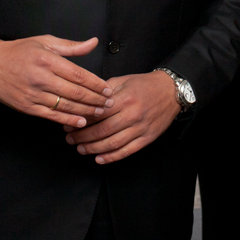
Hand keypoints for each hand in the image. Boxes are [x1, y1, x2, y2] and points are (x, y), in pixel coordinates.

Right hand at [0, 35, 113, 127]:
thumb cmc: (19, 50)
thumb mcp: (45, 41)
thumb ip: (70, 46)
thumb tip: (93, 43)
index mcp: (47, 59)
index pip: (78, 74)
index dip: (96, 83)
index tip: (107, 89)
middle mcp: (41, 77)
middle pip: (75, 92)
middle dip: (95, 99)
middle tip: (109, 103)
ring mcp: (33, 94)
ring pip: (65, 105)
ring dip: (86, 110)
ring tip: (100, 112)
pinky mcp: (27, 107)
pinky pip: (52, 115)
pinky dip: (68, 120)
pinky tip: (81, 121)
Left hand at [64, 71, 179, 163]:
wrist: (171, 92)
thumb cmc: (145, 85)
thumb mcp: (123, 80)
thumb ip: (103, 90)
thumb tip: (84, 100)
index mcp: (125, 99)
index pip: (97, 113)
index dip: (81, 121)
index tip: (69, 124)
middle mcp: (132, 115)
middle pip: (102, 131)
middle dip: (83, 137)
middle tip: (70, 139)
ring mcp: (140, 128)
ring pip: (113, 143)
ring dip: (94, 149)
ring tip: (81, 149)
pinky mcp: (147, 138)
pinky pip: (127, 151)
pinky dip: (112, 157)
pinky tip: (100, 158)